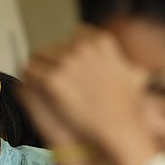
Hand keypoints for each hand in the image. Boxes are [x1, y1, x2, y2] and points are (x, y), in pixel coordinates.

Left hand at [22, 26, 158, 164]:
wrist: (119, 128)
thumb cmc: (126, 109)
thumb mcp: (134, 77)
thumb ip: (126, 66)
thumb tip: (130, 67)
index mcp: (101, 41)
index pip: (75, 35)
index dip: (70, 51)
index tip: (68, 62)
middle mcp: (82, 47)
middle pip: (55, 45)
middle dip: (53, 60)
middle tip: (53, 75)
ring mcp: (66, 63)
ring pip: (39, 56)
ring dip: (40, 68)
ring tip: (41, 82)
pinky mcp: (53, 80)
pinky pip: (31, 72)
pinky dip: (31, 79)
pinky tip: (36, 88)